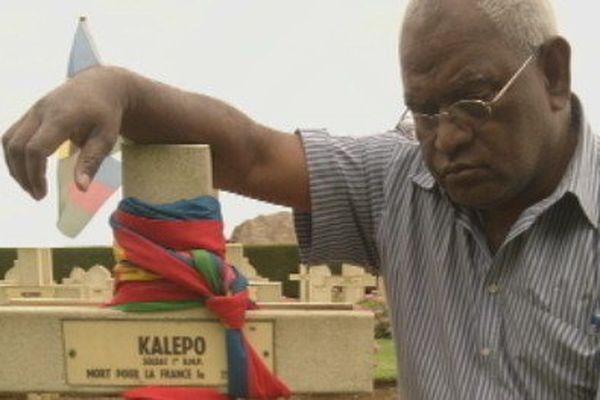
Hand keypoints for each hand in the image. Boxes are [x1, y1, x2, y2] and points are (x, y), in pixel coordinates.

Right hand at [2, 66, 128, 199]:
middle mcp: (42, 111)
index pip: (35, 148)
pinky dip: (14, 155)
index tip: (42, 193)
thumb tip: (82, 188)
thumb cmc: (106, 114)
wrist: (101, 85)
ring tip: (30, 186)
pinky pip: (12, 135)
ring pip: (9, 140)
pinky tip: (26, 170)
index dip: (34, 173)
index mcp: (61, 117)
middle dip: (22, 174)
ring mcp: (33, 110)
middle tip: (37, 195)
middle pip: (17, 146)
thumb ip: (91, 162)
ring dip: (15, 166)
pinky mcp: (31, 113)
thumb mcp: (106, 138)